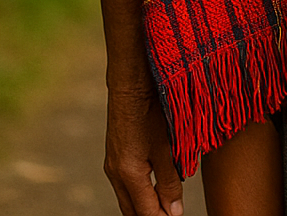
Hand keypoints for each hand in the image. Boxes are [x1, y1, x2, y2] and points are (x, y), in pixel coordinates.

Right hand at [104, 84, 183, 215]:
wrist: (131, 83)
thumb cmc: (151, 111)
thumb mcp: (165, 148)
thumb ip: (170, 182)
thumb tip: (174, 212)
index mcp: (129, 175)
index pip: (146, 213)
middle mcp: (116, 174)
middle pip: (133, 211)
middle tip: (172, 213)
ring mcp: (113, 164)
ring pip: (128, 198)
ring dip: (145, 205)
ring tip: (165, 205)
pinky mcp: (115, 153)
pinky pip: (126, 183)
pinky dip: (140, 191)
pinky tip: (153, 186)